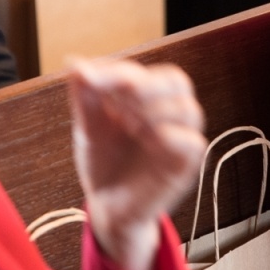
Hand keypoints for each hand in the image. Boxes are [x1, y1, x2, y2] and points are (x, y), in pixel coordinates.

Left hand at [69, 57, 205, 269]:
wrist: (105, 206)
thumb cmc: (103, 163)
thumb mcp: (88, 126)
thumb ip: (85, 96)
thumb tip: (76, 63)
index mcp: (147, 99)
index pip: (145, 73)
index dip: (119, 72)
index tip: (87, 80)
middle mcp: (167, 115)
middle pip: (177, 81)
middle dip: (145, 84)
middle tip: (118, 96)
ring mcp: (178, 140)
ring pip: (189, 109)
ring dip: (156, 108)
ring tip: (128, 122)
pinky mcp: (184, 166)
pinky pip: (194, 143)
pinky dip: (171, 135)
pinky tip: (145, 138)